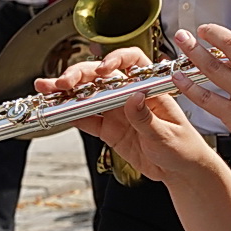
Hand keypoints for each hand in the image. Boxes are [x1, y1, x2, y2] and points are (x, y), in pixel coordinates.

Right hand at [34, 47, 216, 182]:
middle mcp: (130, 95)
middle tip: (63, 83)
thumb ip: (147, 118)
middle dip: (80, 75)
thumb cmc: (184, 147)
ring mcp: (117, 111)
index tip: (102, 70)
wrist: (181, 171)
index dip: (116, 60)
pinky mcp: (108, 129)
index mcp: (150, 89)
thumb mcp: (167, 135)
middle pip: (101, 76)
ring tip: (47, 89)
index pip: (132, 62)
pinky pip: (86, 119)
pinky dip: (70, 115)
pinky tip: (56, 111)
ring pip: (88, 95)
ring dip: (67, 92)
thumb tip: (133, 97)